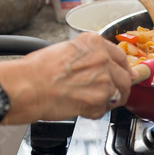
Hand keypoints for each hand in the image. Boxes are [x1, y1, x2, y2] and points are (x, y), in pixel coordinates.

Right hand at [22, 32, 136, 120]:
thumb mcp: (67, 49)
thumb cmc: (37, 69)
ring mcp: (104, 79)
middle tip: (113, 93)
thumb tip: (100, 65)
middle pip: (125, 76)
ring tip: (91, 102)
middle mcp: (103, 58)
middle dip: (121, 86)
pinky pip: (104, 109)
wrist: (27, 86)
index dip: (122, 68)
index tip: (122, 74)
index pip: (120, 56)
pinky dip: (95, 112)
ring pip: (119, 94)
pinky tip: (80, 106)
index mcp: (94, 43)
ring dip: (108, 100)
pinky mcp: (99, 100)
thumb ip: (88, 55)